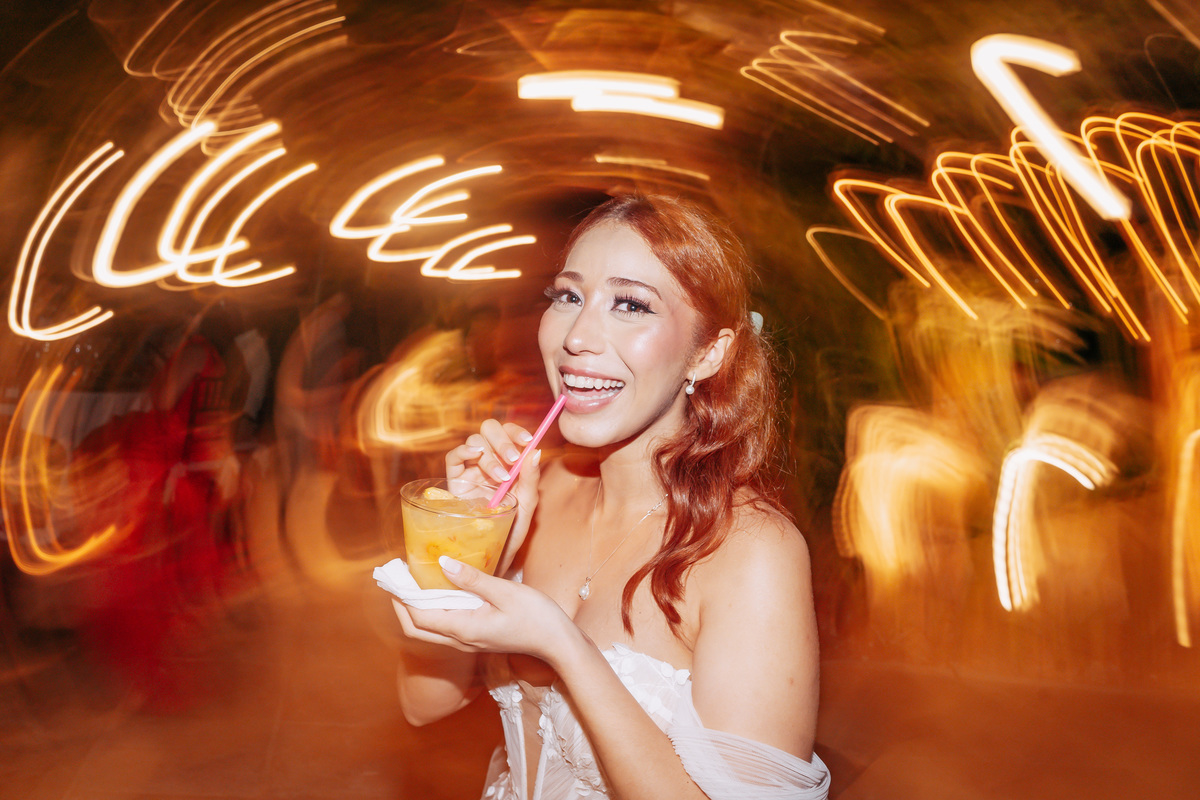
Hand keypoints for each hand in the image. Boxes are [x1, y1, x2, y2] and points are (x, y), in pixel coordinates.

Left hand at [396, 557, 572, 661]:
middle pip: (417, 628)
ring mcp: (469, 641)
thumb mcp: (506, 592)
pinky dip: (433, 610)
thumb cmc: (537, 616)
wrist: (557, 643)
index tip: (395, 575)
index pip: (419, 617)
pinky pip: (444, 626)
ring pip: (429, 629)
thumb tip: (442, 563)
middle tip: (395, 578)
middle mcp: (461, 639)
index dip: (402, 597)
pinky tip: (438, 591)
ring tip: (411, 581)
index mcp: (465, 629)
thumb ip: (473, 579)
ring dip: (415, 607)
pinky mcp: (476, 637)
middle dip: (400, 604)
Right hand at [445, 419, 540, 572]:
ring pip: (475, 441)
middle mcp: (489, 461)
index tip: (527, 440)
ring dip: (490, 454)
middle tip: (512, 459)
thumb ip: (530, 478)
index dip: (516, 431)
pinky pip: (454, 457)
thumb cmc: (511, 531)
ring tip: (500, 476)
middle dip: (503, 440)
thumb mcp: (526, 505)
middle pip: (490, 430)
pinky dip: (463, 450)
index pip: (510, 433)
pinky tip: (474, 455)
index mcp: (508, 462)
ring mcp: (471, 470)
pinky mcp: (454, 481)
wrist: (492, 556)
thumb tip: (536, 450)